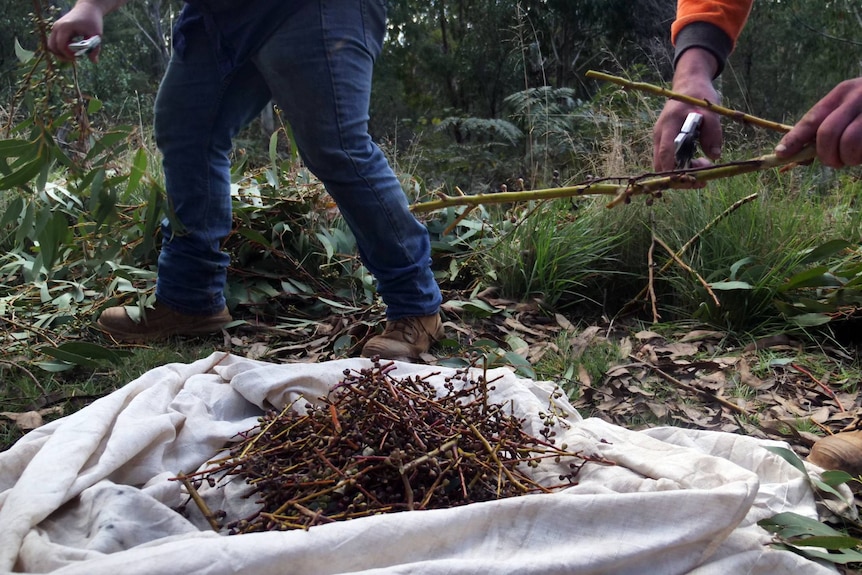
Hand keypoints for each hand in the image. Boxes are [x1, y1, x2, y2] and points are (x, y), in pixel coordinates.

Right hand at [48, 2, 106, 62]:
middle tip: (74, 59)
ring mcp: (56, 28)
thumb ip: (94, 48)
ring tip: (73, 55)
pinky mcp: (57, 30)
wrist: (88, 8)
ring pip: (51, 45)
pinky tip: (72, 49)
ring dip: (60, 53)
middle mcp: (57, 27)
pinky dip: (61, 48)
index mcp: (65, 27)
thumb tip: (94, 61)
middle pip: (52, 46)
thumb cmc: (92, 20)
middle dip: (62, 55)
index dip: (68, 54)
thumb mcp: (96, 34)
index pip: (61, 45)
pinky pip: (54, 42)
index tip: (78, 58)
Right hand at [653, 48, 722, 171]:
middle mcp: (660, 135)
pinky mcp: (665, 142)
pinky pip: (669, 160)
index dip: (674, 170)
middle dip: (680, 177)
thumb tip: (715, 157)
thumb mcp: (711, 111)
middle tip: (703, 179)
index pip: (665, 153)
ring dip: (682, 172)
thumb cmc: (698, 95)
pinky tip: (698, 161)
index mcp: (668, 125)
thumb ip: (713, 132)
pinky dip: (682, 166)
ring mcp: (660, 139)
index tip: (692, 179)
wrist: (689, 85)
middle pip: (661, 165)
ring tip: (704, 165)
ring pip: (664, 165)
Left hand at [775, 78, 861, 167]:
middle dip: (827, 155)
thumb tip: (792, 152)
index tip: (781, 154)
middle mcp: (859, 97)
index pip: (812, 119)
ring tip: (857, 156)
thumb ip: (826, 124)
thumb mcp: (849, 106)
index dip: (794, 139)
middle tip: (836, 162)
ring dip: (849, 159)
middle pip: (828, 134)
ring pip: (850, 145)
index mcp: (844, 92)